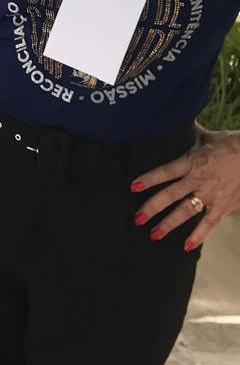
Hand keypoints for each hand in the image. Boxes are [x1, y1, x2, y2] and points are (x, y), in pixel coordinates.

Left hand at [131, 127, 239, 249]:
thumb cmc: (231, 144)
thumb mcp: (207, 137)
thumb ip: (192, 134)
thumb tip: (180, 118)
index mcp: (191, 162)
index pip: (165, 172)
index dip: (149, 178)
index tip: (134, 186)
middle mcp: (197, 180)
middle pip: (170, 195)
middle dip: (152, 207)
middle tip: (138, 218)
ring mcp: (210, 194)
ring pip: (185, 211)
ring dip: (169, 223)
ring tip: (154, 234)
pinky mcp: (223, 206)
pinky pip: (209, 223)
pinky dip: (198, 235)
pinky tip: (187, 246)